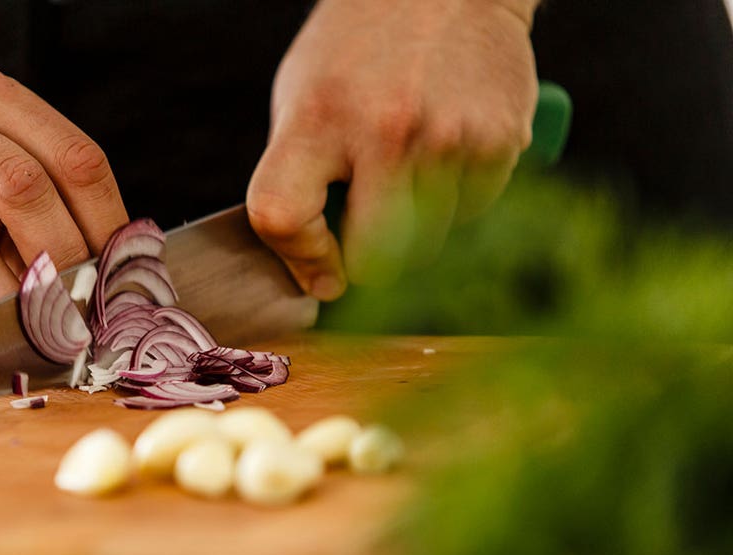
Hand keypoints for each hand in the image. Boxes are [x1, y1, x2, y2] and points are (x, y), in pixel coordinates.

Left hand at [247, 0, 539, 295]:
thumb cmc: (357, 55)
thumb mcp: (301, 99)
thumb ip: (297, 177)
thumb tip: (314, 271)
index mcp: (316, 119)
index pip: (282, 216)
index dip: (299, 257)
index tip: (320, 268)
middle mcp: (384, 131)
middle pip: (375, 258)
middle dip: (369, 260)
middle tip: (369, 232)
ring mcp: (448, 138)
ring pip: (430, 243)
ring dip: (417, 226)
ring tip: (409, 167)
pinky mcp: (501, 140)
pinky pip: (474, 212)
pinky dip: (459, 198)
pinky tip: (447, 150)